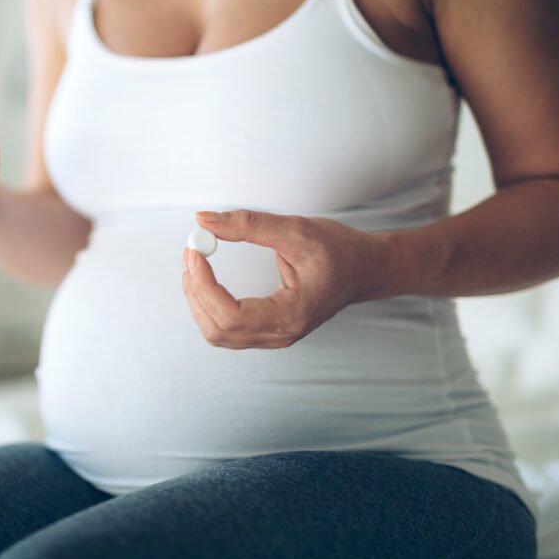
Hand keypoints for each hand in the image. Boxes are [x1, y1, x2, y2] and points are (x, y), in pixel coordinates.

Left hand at [181, 210, 390, 348]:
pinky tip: (208, 280)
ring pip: (219, 334)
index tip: (194, 252)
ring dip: (199, 300)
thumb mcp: (296, 230)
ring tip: (196, 264)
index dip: (204, 286)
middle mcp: (282, 333)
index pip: (231, 316)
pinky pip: (228, 330)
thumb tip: (204, 221)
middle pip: (218, 330)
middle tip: (192, 253)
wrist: (366, 269)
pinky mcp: (270, 331)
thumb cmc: (339, 250)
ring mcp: (276, 336)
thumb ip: (249, 225)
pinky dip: (210, 306)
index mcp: (292, 314)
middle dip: (196, 292)